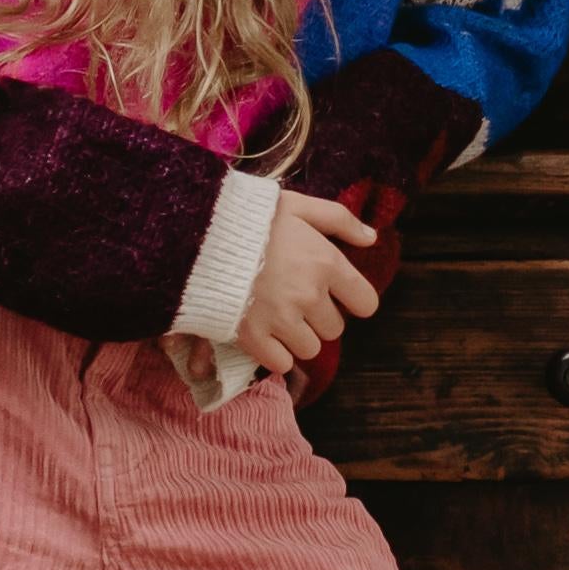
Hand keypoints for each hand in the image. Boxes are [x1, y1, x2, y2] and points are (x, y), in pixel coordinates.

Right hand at [231, 193, 382, 376]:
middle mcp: (309, 295)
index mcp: (326, 263)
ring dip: (297, 338)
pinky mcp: (254, 338)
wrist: (197, 235)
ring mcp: (281, 319)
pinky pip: (282, 364)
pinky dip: (275, 354)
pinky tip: (263, 335)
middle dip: (318, 318)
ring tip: (276, 317)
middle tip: (294, 300)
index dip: (353, 301)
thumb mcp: (298, 205)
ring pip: (310, 348)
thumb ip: (339, 219)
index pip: (365, 303)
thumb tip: (372, 238)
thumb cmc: (251, 217)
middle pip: (334, 329)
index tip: (337, 296)